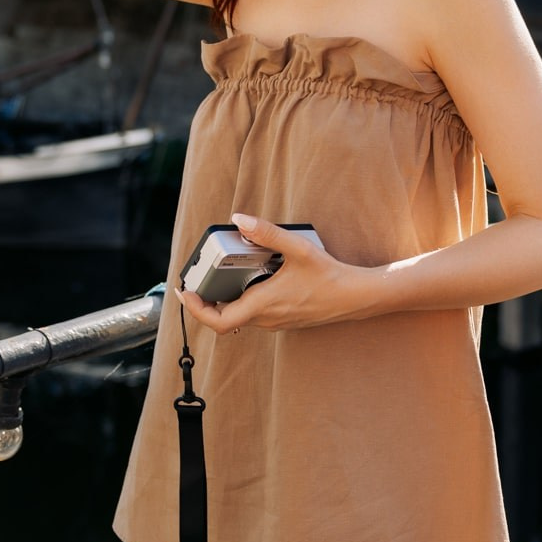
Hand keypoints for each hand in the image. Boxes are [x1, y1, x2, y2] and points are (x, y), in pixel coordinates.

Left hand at [177, 213, 366, 333]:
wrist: (355, 297)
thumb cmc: (329, 276)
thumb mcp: (298, 248)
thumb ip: (267, 233)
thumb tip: (239, 219)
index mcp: (264, 304)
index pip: (219, 320)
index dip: (196, 309)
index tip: (186, 292)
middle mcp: (266, 318)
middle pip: (225, 319)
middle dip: (206, 302)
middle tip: (195, 282)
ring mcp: (276, 322)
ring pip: (240, 318)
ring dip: (224, 302)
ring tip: (218, 278)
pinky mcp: (284, 321)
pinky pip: (254, 316)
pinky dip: (242, 302)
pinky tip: (249, 281)